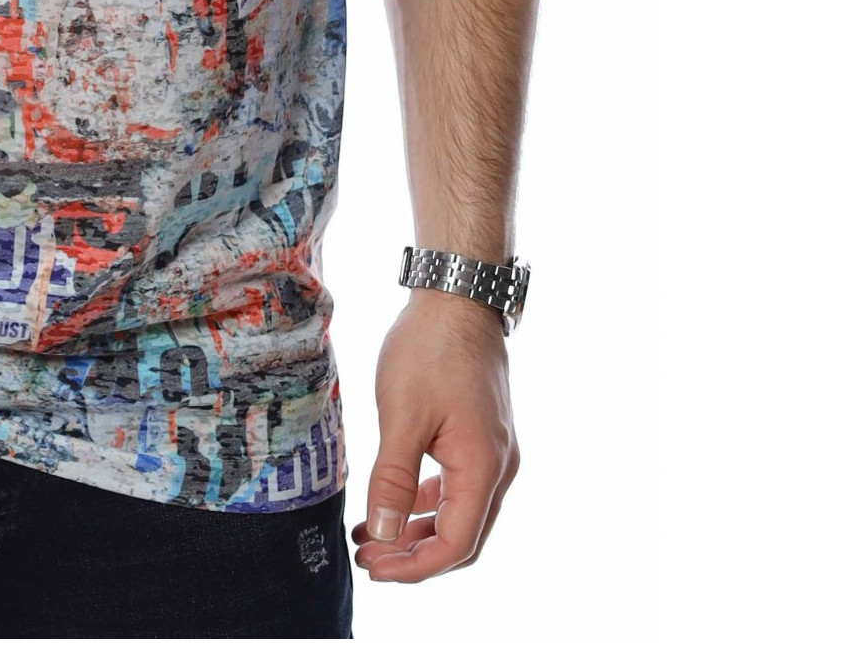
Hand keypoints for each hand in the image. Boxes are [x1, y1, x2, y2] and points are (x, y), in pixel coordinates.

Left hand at [350, 289, 519, 581]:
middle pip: (461, 536)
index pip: (456, 544)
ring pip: (458, 513)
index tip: (374, 568)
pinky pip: (455, 486)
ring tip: (370, 537)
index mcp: (483, 467)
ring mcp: (491, 452)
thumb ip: (392, 478)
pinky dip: (424, 502)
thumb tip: (383, 535)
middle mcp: (498, 468)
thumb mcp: (402, 415)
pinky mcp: (478, 437)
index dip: (414, 566)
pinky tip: (389, 503)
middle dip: (413, 555)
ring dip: (416, 530)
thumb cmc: (430, 351)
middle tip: (367, 560)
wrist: (457, 298)